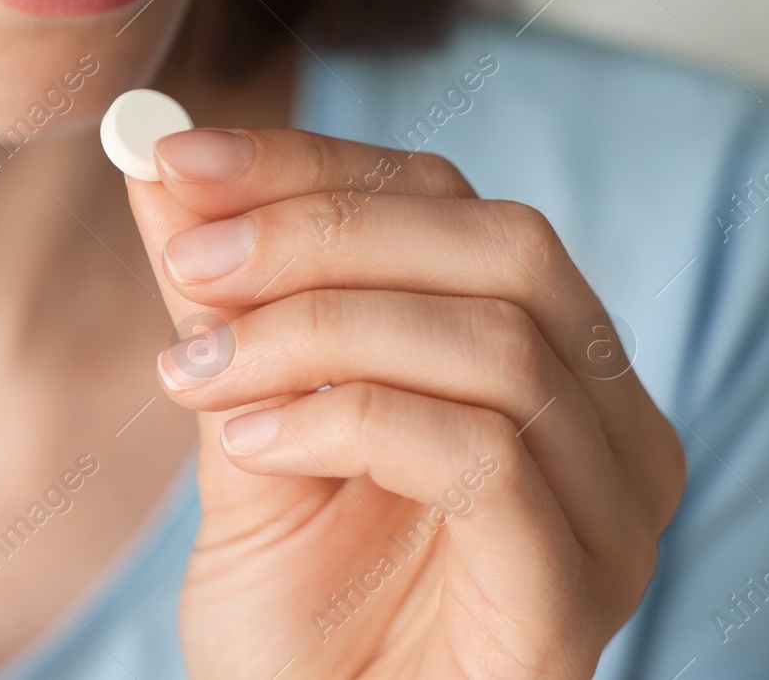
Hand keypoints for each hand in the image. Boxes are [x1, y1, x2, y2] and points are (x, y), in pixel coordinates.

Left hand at [124, 128, 685, 679]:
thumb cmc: (294, 614)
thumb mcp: (240, 420)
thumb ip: (222, 299)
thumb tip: (160, 164)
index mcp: (537, 357)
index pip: (446, 203)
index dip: (311, 164)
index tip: (176, 154)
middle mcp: (603, 420)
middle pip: (498, 245)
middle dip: (319, 230)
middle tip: (186, 260)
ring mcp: (608, 509)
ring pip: (494, 340)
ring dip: (314, 329)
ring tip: (197, 373)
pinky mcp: (575, 593)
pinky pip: (483, 453)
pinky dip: (348, 421)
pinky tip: (250, 445)